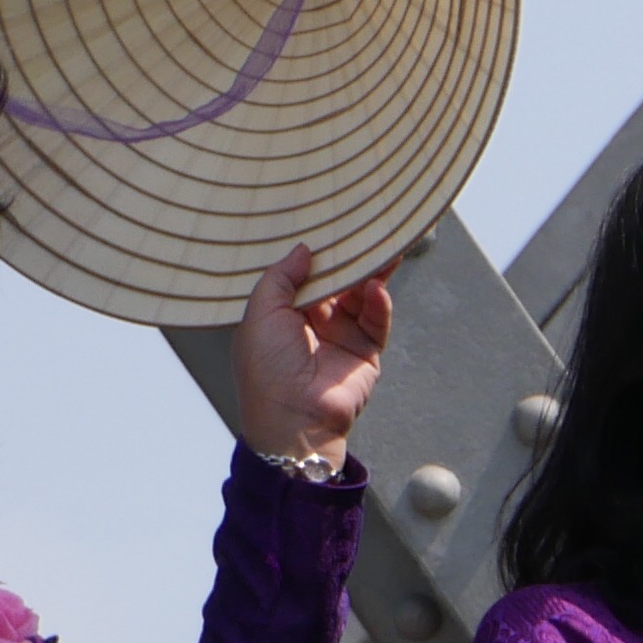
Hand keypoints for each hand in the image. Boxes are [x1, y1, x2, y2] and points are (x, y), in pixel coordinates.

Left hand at [228, 242, 391, 469]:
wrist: (294, 417)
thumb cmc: (266, 368)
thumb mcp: (261, 313)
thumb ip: (281, 278)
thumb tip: (304, 249)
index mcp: (284, 312)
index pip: (306, 274)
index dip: (317, 253)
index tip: (328, 225)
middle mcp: (315, 321)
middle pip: (338, 282)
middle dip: (351, 259)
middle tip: (365, 229)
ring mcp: (343, 336)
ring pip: (362, 296)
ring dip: (372, 275)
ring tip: (382, 251)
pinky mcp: (366, 351)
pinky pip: (377, 322)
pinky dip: (380, 305)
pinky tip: (377, 290)